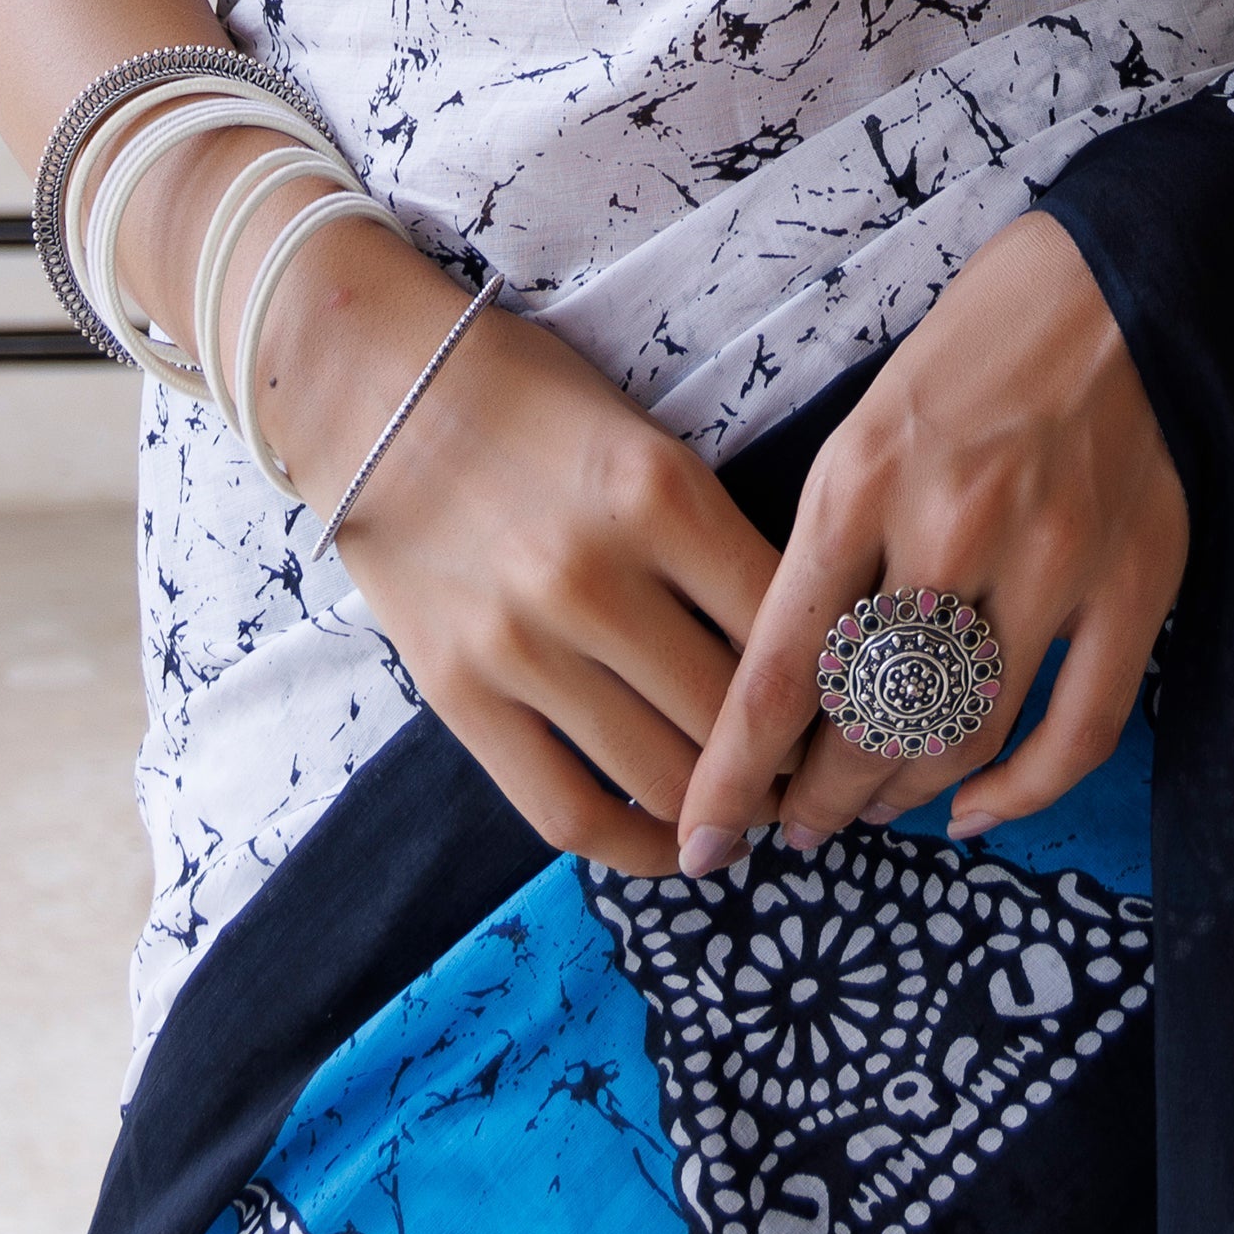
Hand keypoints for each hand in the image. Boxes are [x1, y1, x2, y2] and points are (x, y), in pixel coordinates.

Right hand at [247, 212, 780, 879]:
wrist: (373, 387)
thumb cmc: (529, 401)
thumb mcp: (646, 440)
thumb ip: (715, 540)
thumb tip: (800, 656)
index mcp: (659, 493)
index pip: (788, 625)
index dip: (839, 686)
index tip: (860, 711)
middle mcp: (594, 575)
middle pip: (735, 715)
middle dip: (793, 762)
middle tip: (819, 776)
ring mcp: (520, 643)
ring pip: (664, 775)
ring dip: (724, 810)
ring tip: (757, 811)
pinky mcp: (458, 693)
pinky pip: (568, 810)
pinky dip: (636, 846)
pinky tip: (672, 843)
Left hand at [676, 208, 1185, 867]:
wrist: (1113, 282)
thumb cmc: (969, 351)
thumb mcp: (863, 428)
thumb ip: (829, 550)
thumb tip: (789, 683)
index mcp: (864, 481)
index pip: (782, 667)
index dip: (735, 772)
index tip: (704, 833)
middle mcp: (954, 527)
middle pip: (869, 721)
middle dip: (818, 797)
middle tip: (792, 824)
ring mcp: (1054, 560)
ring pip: (963, 735)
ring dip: (903, 796)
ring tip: (866, 812)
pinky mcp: (1136, 580)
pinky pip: (1079, 730)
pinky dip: (1024, 792)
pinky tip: (977, 809)